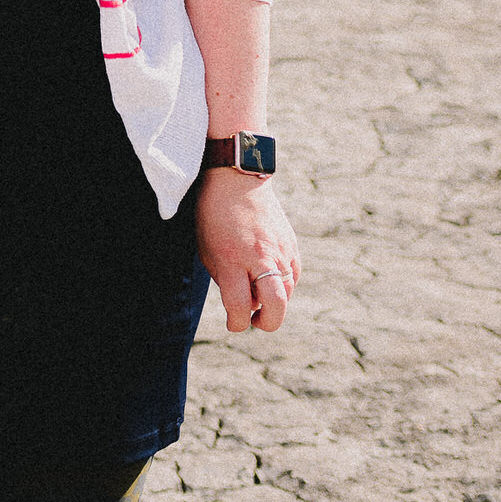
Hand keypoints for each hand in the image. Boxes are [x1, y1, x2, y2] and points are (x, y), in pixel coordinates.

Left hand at [194, 170, 298, 331]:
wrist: (236, 177)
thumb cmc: (214, 214)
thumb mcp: (208, 249)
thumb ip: (225, 281)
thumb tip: (245, 305)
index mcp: (232, 259)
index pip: (240, 307)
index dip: (236, 323)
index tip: (233, 322)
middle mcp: (260, 257)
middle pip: (276, 306)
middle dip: (267, 323)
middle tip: (255, 320)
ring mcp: (280, 250)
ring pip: (287, 293)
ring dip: (274, 301)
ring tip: (258, 292)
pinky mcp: (292, 244)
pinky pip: (293, 276)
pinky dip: (283, 283)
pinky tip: (268, 275)